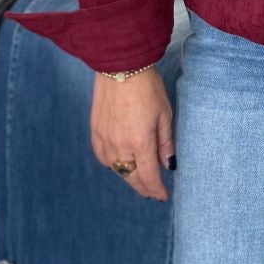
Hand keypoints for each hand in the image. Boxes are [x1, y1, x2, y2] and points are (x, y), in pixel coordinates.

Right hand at [91, 71, 174, 201]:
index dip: (156, 189)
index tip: (162, 196)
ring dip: (127, 176)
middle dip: (142, 187)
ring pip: (116, 169)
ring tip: (138, 179)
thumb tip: (168, 165)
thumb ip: (165, 143)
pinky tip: (119, 164)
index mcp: (140, 142)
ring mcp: (104, 139)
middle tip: (151, 193)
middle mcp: (120, 145)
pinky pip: (103, 157)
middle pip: (131, 176)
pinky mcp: (95, 131)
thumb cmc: (147, 88)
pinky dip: (112, 164)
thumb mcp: (164, 115)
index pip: (148, 176)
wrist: (120, 66)